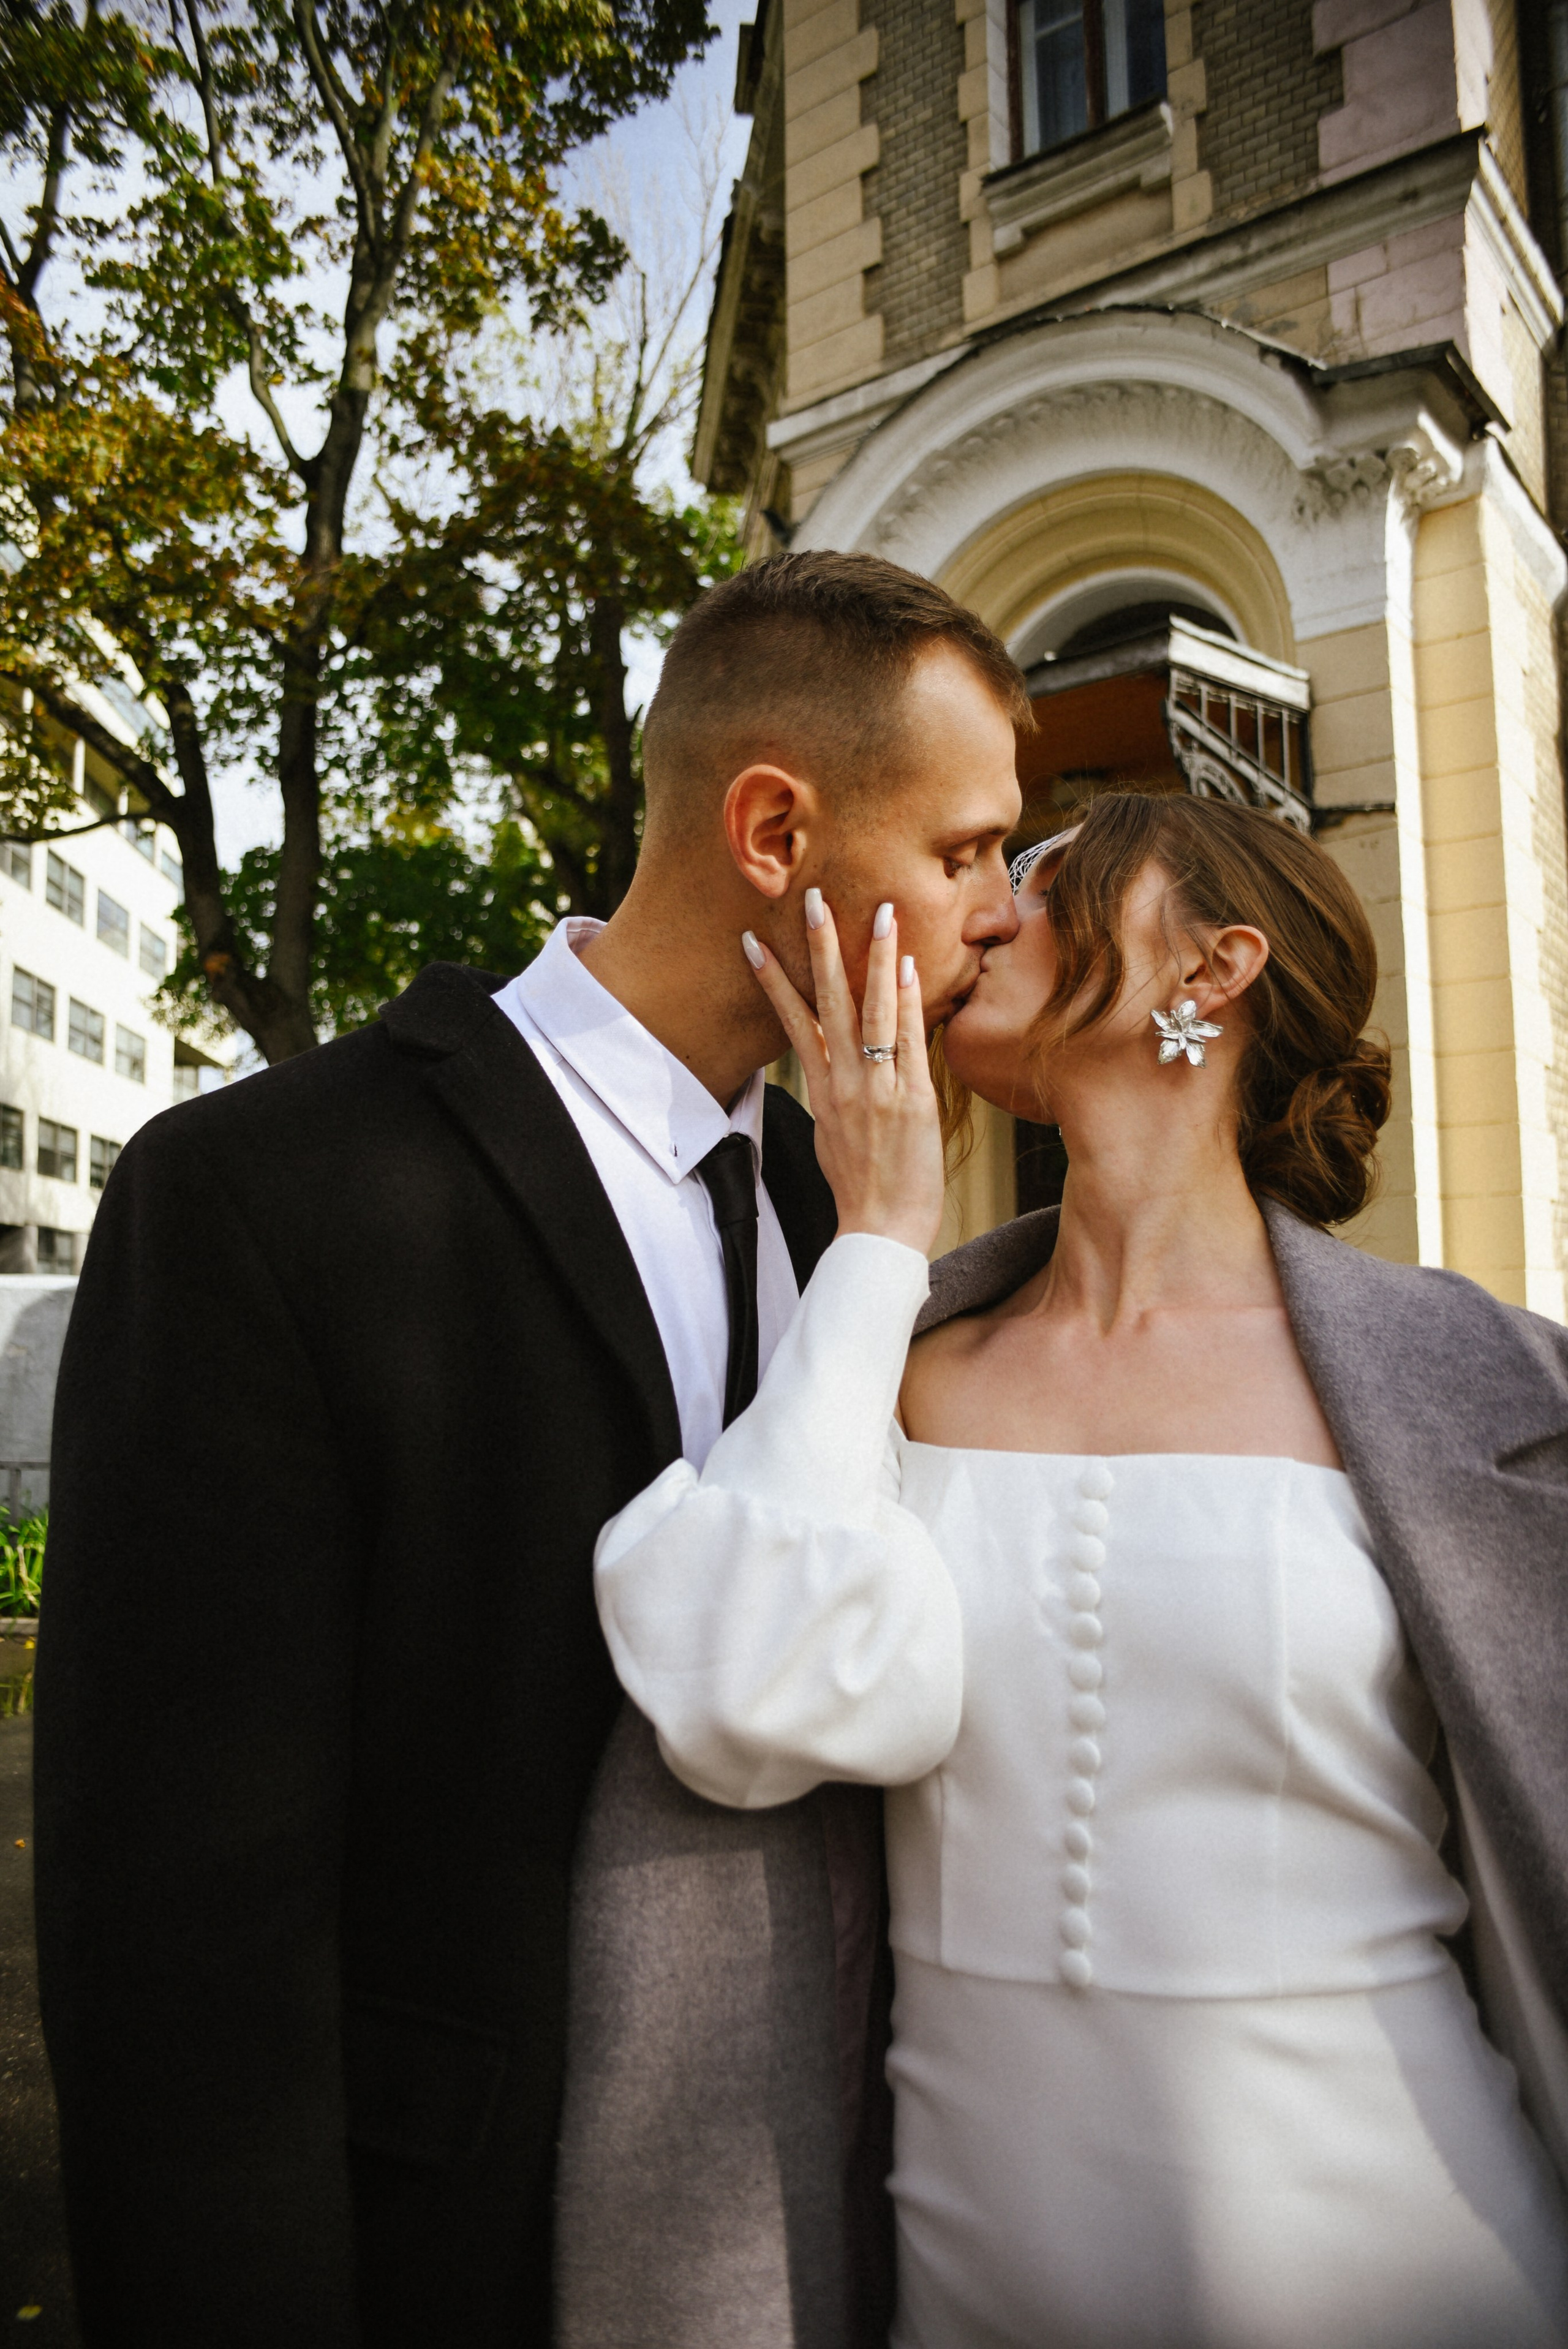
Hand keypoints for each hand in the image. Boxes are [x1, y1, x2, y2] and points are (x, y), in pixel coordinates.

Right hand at [743, 891, 945, 1254]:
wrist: (880, 1232)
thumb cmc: (862, 1189)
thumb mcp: (836, 1136)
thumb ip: (839, 1095)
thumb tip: (840, 1072)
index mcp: (822, 1090)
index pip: (793, 1022)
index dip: (772, 980)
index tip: (752, 942)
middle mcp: (843, 1082)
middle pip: (826, 1002)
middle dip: (819, 948)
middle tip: (811, 898)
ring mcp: (876, 1088)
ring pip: (871, 1011)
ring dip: (873, 958)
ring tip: (878, 911)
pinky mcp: (912, 1100)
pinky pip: (909, 1041)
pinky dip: (908, 1002)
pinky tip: (908, 966)